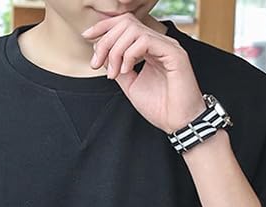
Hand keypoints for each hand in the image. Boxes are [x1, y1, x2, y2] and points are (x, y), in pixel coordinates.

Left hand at [81, 14, 205, 132]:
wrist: (178, 123)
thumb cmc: (160, 108)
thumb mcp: (131, 85)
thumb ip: (118, 68)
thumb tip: (102, 55)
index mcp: (150, 48)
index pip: (125, 25)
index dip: (103, 27)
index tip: (86, 37)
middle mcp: (159, 43)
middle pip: (126, 23)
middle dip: (105, 41)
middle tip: (96, 64)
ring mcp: (168, 46)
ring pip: (133, 29)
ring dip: (115, 50)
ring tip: (113, 73)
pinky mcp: (175, 54)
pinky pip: (145, 41)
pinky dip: (129, 54)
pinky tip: (126, 70)